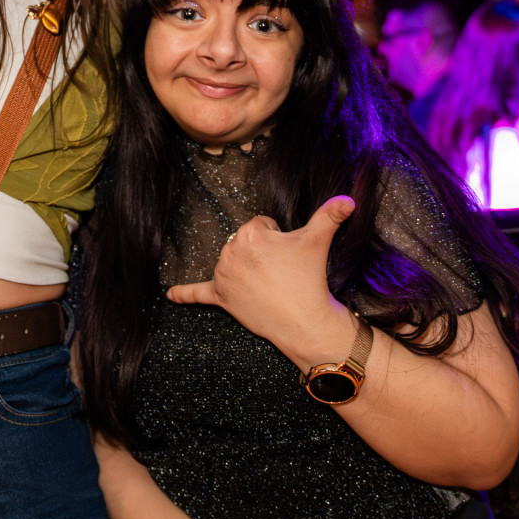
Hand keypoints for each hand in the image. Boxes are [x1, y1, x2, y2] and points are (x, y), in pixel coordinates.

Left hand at [166, 195, 356, 363]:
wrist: (304, 320)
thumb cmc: (309, 277)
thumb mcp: (318, 241)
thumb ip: (330, 215)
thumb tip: (349, 199)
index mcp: (250, 232)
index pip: (261, 226)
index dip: (278, 240)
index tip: (288, 257)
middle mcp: (230, 250)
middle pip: (245, 243)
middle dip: (262, 255)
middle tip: (280, 272)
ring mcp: (223, 275)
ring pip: (232, 262)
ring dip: (246, 271)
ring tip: (268, 285)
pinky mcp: (221, 297)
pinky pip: (197, 293)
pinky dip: (184, 294)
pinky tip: (170, 295)